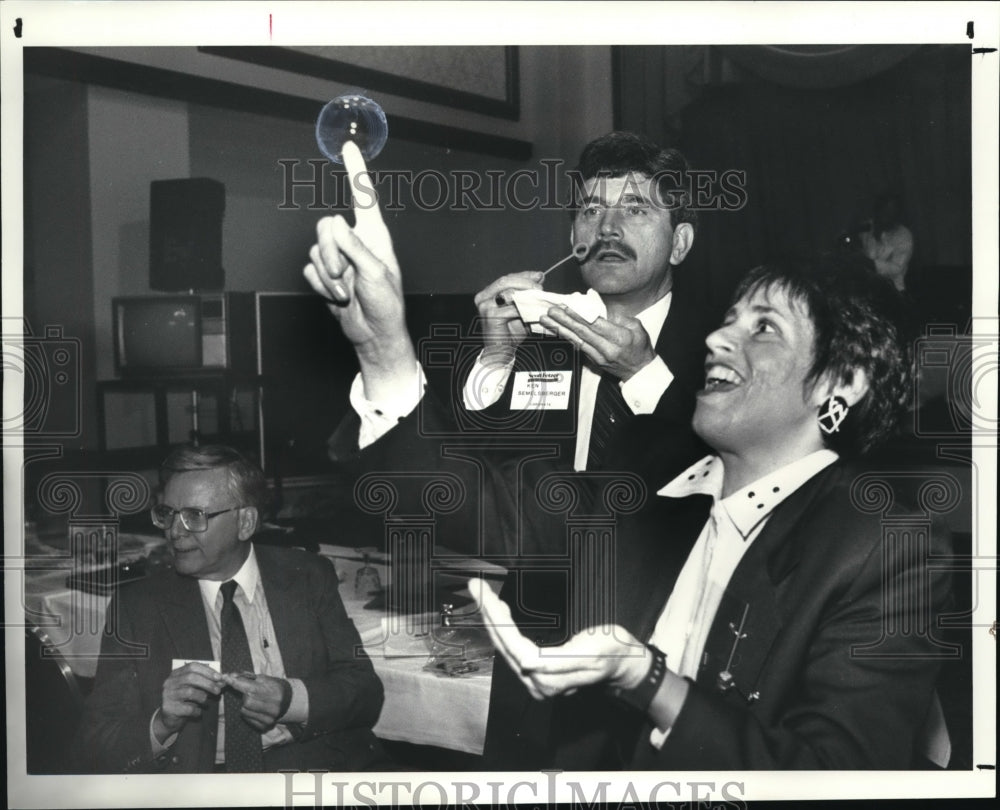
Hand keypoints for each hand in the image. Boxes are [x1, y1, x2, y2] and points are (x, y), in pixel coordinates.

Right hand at [155, 662, 223, 740]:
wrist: (170, 718)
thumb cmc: (185, 700)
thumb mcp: (195, 688)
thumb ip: (208, 682)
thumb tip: (224, 679)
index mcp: (176, 674)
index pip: (192, 666)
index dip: (207, 671)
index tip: (219, 677)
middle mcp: (170, 683)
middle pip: (191, 678)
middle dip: (207, 683)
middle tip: (218, 690)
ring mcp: (168, 695)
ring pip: (190, 692)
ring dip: (202, 696)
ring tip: (205, 701)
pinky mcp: (169, 708)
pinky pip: (188, 708)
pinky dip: (197, 710)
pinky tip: (198, 712)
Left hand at [221, 673, 292, 732]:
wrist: (288, 700)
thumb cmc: (273, 687)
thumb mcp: (264, 678)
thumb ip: (247, 677)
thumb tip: (231, 676)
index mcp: (274, 691)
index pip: (251, 688)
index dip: (237, 683)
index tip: (226, 678)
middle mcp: (273, 706)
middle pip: (247, 700)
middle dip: (245, 694)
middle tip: (250, 692)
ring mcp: (270, 718)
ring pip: (245, 710)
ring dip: (244, 704)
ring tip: (254, 700)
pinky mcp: (265, 726)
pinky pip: (247, 718)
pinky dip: (247, 712)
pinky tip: (255, 708)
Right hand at [303, 141, 414, 386]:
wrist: (373, 332)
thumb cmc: (386, 303)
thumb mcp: (376, 273)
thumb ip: (355, 247)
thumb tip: (336, 221)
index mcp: (374, 234)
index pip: (363, 196)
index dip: (355, 170)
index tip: (348, 146)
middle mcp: (355, 240)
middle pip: (325, 227)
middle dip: (330, 253)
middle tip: (345, 275)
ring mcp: (338, 257)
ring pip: (314, 250)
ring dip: (328, 275)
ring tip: (347, 291)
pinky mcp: (325, 274)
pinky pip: (309, 270)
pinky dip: (321, 286)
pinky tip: (338, 297)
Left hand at [467, 578, 649, 700]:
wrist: (624, 664)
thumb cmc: (612, 652)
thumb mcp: (592, 652)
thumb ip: (559, 662)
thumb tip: (528, 665)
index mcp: (550, 678)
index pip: (513, 646)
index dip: (497, 620)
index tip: (486, 596)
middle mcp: (539, 683)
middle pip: (504, 645)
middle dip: (489, 614)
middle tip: (476, 587)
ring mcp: (536, 681)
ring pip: (505, 647)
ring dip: (492, 619)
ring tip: (483, 594)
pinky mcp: (536, 674)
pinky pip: (512, 649)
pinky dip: (502, 628)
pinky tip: (498, 613)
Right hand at [472, 272, 544, 355]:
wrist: (500, 353)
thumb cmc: (510, 332)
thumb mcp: (520, 309)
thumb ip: (526, 293)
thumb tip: (539, 276)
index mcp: (488, 293)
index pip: (507, 278)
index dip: (524, 275)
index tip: (539, 276)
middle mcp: (483, 297)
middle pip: (505, 281)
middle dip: (525, 283)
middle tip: (539, 288)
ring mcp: (485, 306)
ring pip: (508, 293)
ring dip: (526, 295)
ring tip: (538, 299)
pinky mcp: (491, 315)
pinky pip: (512, 308)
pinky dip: (525, 309)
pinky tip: (533, 311)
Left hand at [538, 308, 655, 381]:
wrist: (640, 372)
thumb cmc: (640, 347)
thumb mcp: (638, 328)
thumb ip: (620, 318)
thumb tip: (601, 310)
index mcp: (619, 338)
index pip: (595, 325)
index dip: (579, 316)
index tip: (566, 307)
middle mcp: (607, 348)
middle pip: (582, 332)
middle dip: (564, 320)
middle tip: (551, 311)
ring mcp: (598, 357)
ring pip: (576, 340)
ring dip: (560, 329)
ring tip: (547, 320)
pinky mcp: (593, 361)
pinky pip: (578, 347)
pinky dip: (567, 337)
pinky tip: (557, 330)